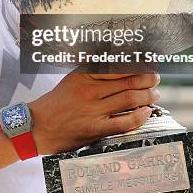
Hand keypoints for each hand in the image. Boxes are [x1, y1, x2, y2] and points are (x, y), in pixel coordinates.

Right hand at [29, 71, 160, 154]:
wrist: (37, 126)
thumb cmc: (56, 102)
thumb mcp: (72, 80)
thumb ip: (93, 73)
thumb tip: (120, 66)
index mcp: (83, 76)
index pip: (117, 65)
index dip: (137, 64)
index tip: (147, 62)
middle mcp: (89, 90)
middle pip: (128, 81)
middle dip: (147, 78)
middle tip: (155, 78)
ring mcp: (93, 110)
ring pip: (129, 99)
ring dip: (147, 96)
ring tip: (154, 94)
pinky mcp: (95, 129)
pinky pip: (124, 123)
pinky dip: (139, 116)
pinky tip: (146, 112)